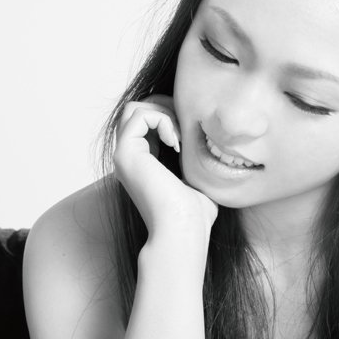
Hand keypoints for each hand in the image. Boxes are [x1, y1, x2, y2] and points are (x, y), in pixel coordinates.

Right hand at [114, 94, 217, 241]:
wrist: (183, 230)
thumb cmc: (195, 213)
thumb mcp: (197, 178)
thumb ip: (195, 159)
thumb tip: (214, 145)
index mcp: (143, 161)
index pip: (147, 121)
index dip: (170, 115)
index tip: (190, 135)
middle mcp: (129, 157)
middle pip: (137, 109)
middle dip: (165, 108)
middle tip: (185, 129)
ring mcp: (124, 155)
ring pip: (134, 108)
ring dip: (163, 113)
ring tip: (180, 137)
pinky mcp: (125, 154)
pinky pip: (139, 115)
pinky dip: (162, 119)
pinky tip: (176, 143)